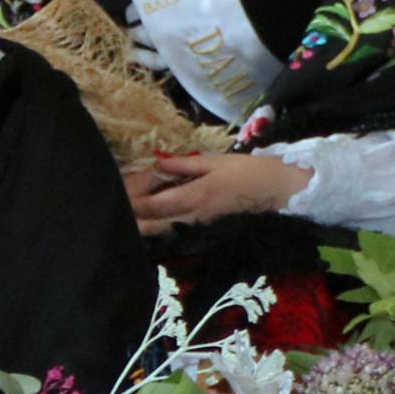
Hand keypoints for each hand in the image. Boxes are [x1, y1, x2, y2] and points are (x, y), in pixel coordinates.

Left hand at [125, 149, 309, 229]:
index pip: (152, 205)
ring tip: (127, 217)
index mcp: (194, 196)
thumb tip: (156, 161)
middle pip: (152, 226)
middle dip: (132, 220)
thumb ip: (184, 164)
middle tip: (115, 209)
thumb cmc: (248, 171)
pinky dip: (159, 227)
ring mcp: (200, 226)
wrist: (278, 191)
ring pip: (162, 232)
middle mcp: (193, 217)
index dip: (132, 201)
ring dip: (143, 226)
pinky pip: (175, 231)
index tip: (117, 192)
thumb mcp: (215, 161)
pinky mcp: (206, 229)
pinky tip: (151, 221)